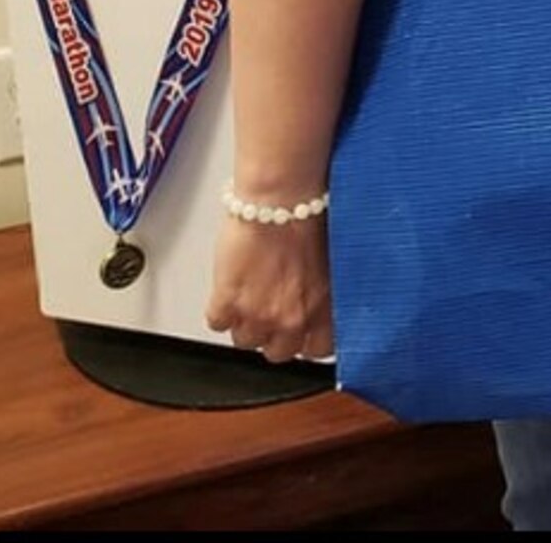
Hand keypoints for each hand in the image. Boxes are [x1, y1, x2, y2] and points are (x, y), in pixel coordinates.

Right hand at [205, 213, 334, 362]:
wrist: (281, 197)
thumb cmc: (310, 215)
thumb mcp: (332, 260)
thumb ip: (326, 293)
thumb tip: (322, 302)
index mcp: (324, 310)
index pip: (318, 351)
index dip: (306, 338)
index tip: (301, 329)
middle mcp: (292, 319)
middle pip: (278, 352)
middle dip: (274, 333)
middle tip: (271, 309)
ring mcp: (258, 315)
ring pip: (246, 340)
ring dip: (246, 321)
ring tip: (250, 293)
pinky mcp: (227, 303)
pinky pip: (218, 323)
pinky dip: (221, 308)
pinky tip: (231, 288)